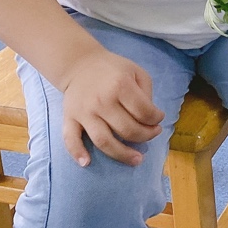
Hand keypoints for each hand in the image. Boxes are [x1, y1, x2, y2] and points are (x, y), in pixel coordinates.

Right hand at [58, 49, 164, 166]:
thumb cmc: (113, 70)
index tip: (158, 120)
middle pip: (127, 130)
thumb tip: (150, 119)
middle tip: (152, 135)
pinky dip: (77, 153)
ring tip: (136, 160)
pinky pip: (71, 139)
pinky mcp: (69, 118)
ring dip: (122, 154)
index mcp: (120, 86)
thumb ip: (146, 93)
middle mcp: (102, 101)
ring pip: (103, 141)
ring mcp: (84, 112)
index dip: (156, 119)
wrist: (80, 64)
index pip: (144, 112)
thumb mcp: (136, 72)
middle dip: (145, 136)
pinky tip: (87, 163)